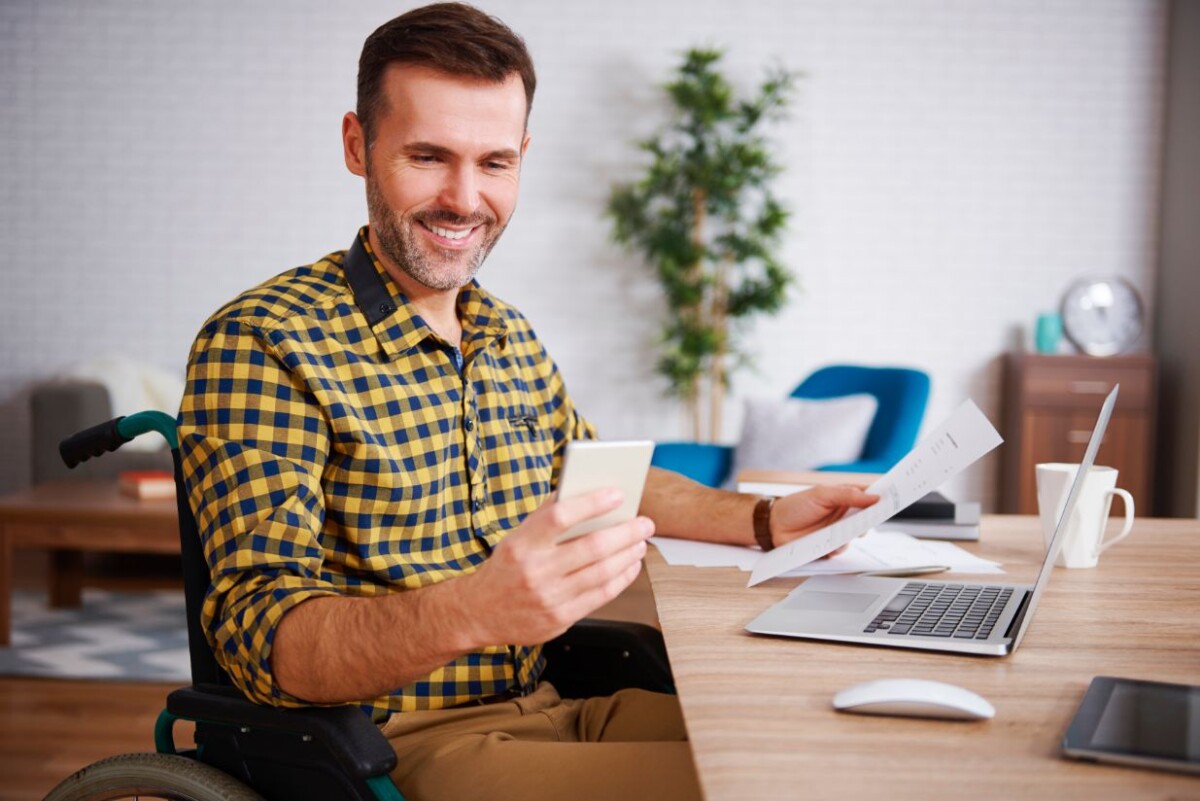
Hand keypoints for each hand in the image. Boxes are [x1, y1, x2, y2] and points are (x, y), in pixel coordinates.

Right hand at [462, 488, 653, 645]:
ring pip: (602, 572)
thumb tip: (586, 493)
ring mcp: (549, 598)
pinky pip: (601, 596)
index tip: (617, 493)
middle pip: (591, 547)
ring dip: (628, 555)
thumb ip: (548, 517)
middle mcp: (535, 571)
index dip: (592, 503)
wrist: (479, 613)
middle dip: (626, 533)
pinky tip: (630, 566)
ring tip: (640, 542)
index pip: (559, 516)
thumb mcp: (517, 537)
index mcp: (521, 544)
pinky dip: (622, 578)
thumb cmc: (506, 568)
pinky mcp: (560, 618)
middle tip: (645, 523)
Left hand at [769, 485, 878, 551]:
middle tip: (873, 518)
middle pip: (868, 517)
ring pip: (857, 535)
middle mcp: (844, 514)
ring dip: (853, 534)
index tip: (895, 497)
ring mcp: (838, 530)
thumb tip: (874, 496)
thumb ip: (848, 495)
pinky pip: (843, 548)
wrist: (774, 526)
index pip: (869, 495)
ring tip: (843, 532)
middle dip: (873, 518)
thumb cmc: (796, 505)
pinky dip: (839, 547)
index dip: (883, 496)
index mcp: (845, 497)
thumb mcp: (821, 494)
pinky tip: (830, 543)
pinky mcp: (831, 545)